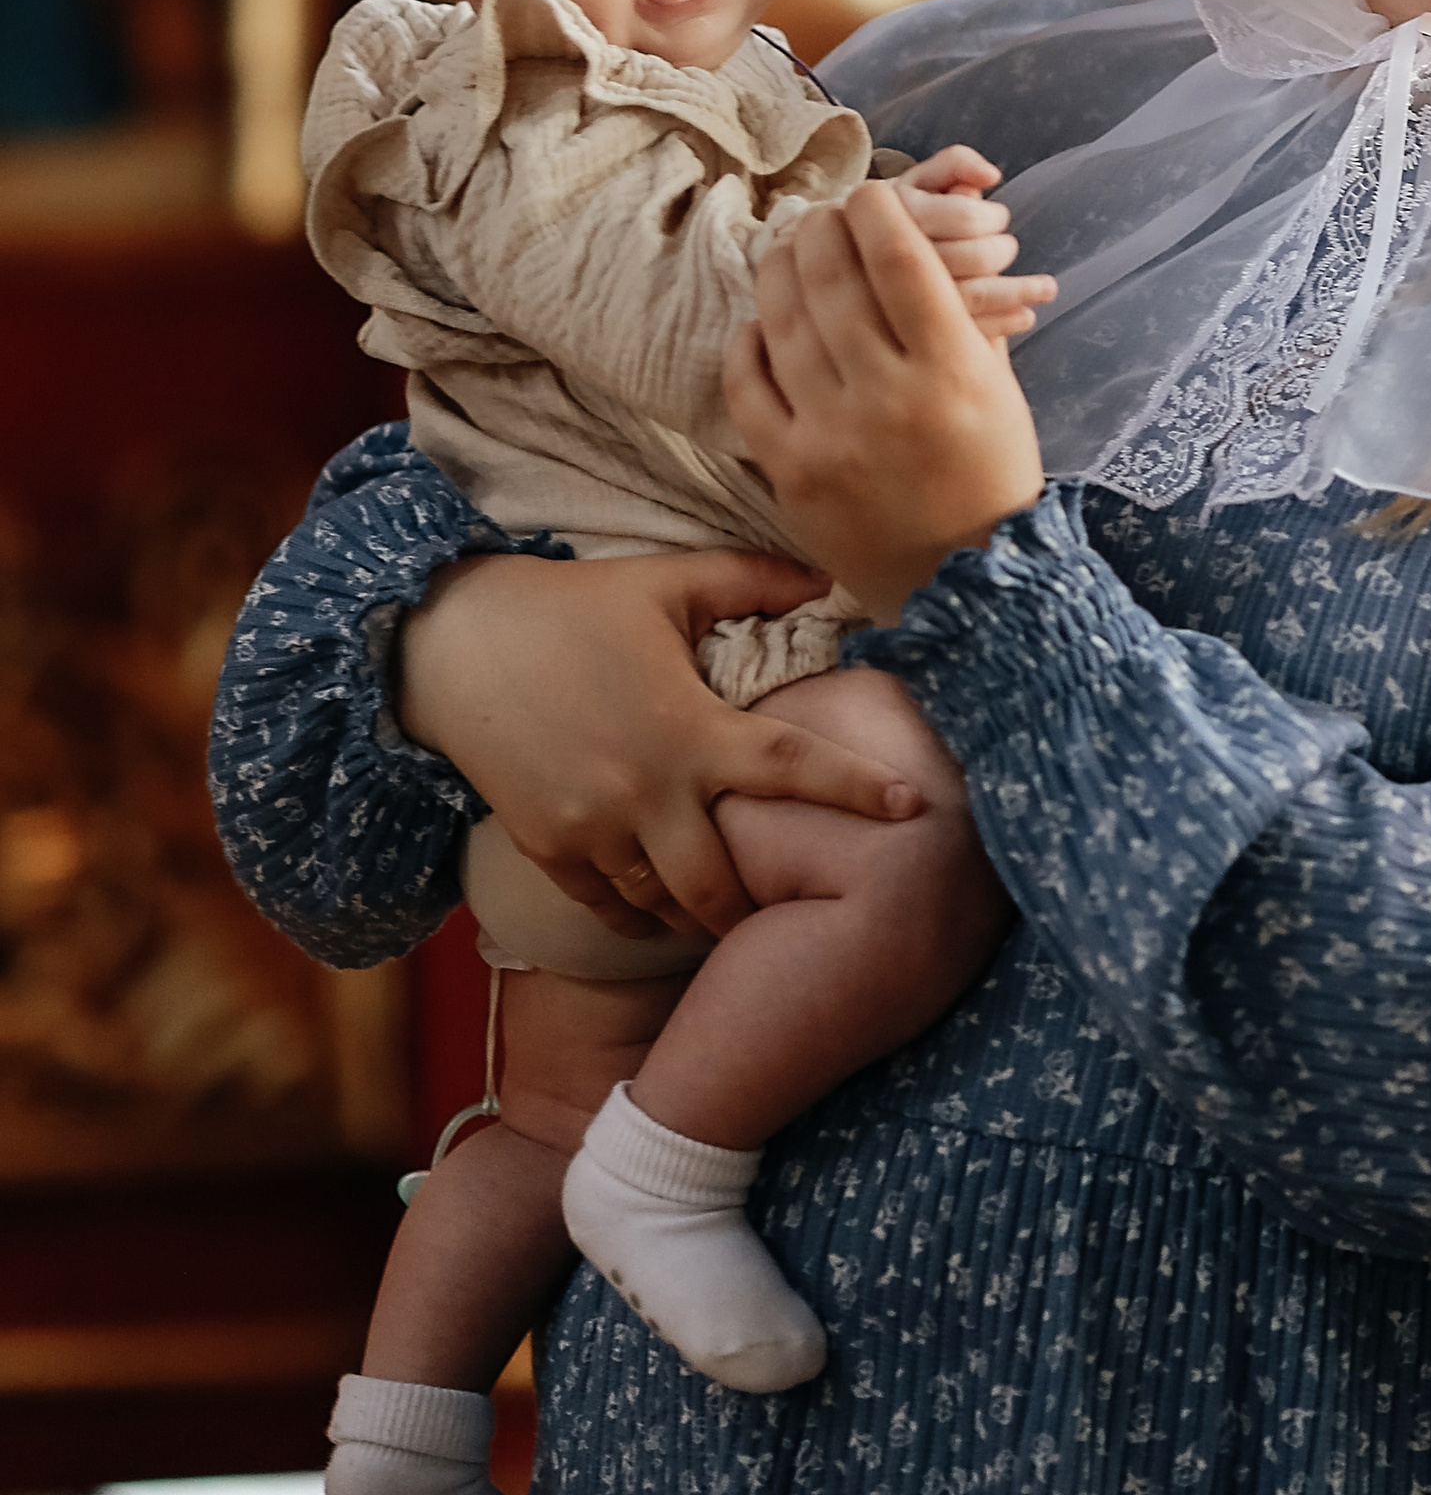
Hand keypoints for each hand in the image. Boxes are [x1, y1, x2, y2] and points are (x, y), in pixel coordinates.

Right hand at [395, 546, 927, 938]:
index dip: (855, 789)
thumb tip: (827, 577)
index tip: (913, 806)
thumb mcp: (664, 582)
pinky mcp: (549, 850)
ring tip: (732, 916)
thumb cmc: (570, 608)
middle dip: (760, 906)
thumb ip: (751, 581)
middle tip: (795, 903)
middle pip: (723, 886)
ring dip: (701, 916)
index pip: (791, 768)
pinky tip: (662, 909)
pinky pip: (607, 908)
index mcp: (688, 729)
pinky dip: (641, 915)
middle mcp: (645, 794)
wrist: (452, 647)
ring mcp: (593, 832)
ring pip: (663, 907)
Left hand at [725, 190, 1046, 619]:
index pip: (898, 256)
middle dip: (822, 227)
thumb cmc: (991, 476)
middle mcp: (887, 396)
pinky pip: (748, 385)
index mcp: (952, 369)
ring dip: (779, 269)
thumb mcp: (998, 388)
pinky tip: (761, 321)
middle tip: (823, 216)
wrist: (962, 586)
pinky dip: (749, 341)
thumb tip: (928, 236)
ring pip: (783, 320)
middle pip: (832, 276)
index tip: (869, 195)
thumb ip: (964, 312)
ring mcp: (830, 435)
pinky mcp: (790, 470)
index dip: (876, 208)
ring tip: (786, 249)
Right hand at [889, 145, 1058, 348]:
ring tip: (1044, 290)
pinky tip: (1026, 316)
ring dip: (1015, 293)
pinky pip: (962, 330)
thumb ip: (952, 165)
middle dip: (999, 251)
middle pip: (969, 258)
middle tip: (1006, 249)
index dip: (989, 218)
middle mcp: (891, 256)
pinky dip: (1002, 322)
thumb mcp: (913, 182)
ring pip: (967, 300)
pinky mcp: (908, 333)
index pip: (962, 217)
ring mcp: (896, 302)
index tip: (996, 219)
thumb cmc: (885, 218)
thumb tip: (990, 176)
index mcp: (893, 212)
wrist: (830, 267)